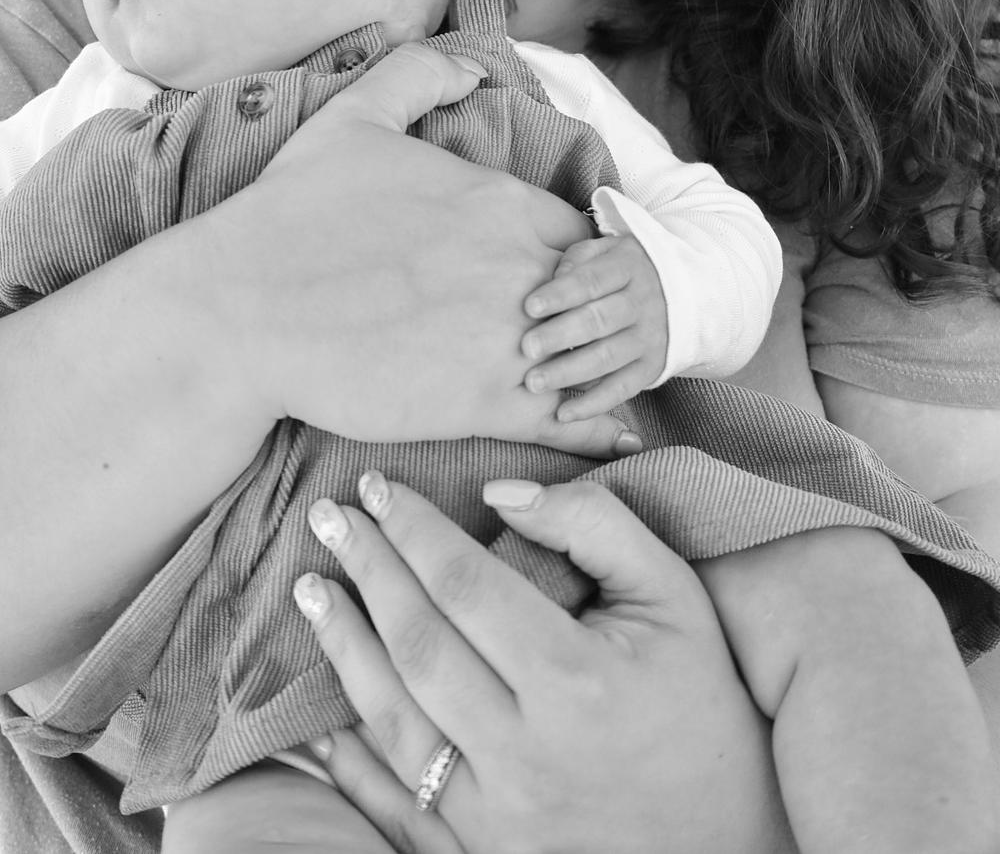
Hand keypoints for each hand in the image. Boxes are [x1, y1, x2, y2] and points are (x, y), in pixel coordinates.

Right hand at [216, 44, 640, 459]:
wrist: (239, 311)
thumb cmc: (291, 215)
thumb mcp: (353, 118)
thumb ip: (418, 76)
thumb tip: (472, 68)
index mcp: (501, 203)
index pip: (583, 231)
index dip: (578, 257)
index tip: (555, 278)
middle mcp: (519, 267)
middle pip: (598, 293)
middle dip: (593, 313)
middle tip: (573, 333)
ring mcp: (507, 338)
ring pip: (591, 358)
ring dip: (598, 369)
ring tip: (589, 383)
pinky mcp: (483, 405)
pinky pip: (570, 420)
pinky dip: (593, 430)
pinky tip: (602, 434)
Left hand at [292, 473, 795, 853]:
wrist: (729, 837)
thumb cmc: (702, 698)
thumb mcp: (673, 594)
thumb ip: (594, 525)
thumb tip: (502, 490)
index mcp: (576, 677)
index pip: (466, 584)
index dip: (414, 529)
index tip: (379, 487)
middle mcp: (528, 751)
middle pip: (418, 644)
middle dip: (366, 570)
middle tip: (328, 516)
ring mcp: (500, 815)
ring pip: (394, 722)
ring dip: (344, 648)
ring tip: (311, 590)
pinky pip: (398, 806)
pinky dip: (351, 761)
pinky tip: (319, 717)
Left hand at [521, 234, 666, 417]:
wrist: (681, 291)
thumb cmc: (619, 270)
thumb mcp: (604, 251)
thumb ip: (576, 261)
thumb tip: (551, 280)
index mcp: (628, 267)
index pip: (591, 280)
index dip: (560, 294)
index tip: (528, 307)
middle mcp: (642, 303)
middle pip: (599, 320)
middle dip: (560, 335)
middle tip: (525, 348)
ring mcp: (649, 338)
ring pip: (608, 358)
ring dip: (569, 372)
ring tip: (533, 383)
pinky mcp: (651, 367)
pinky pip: (621, 389)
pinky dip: (593, 405)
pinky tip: (562, 413)